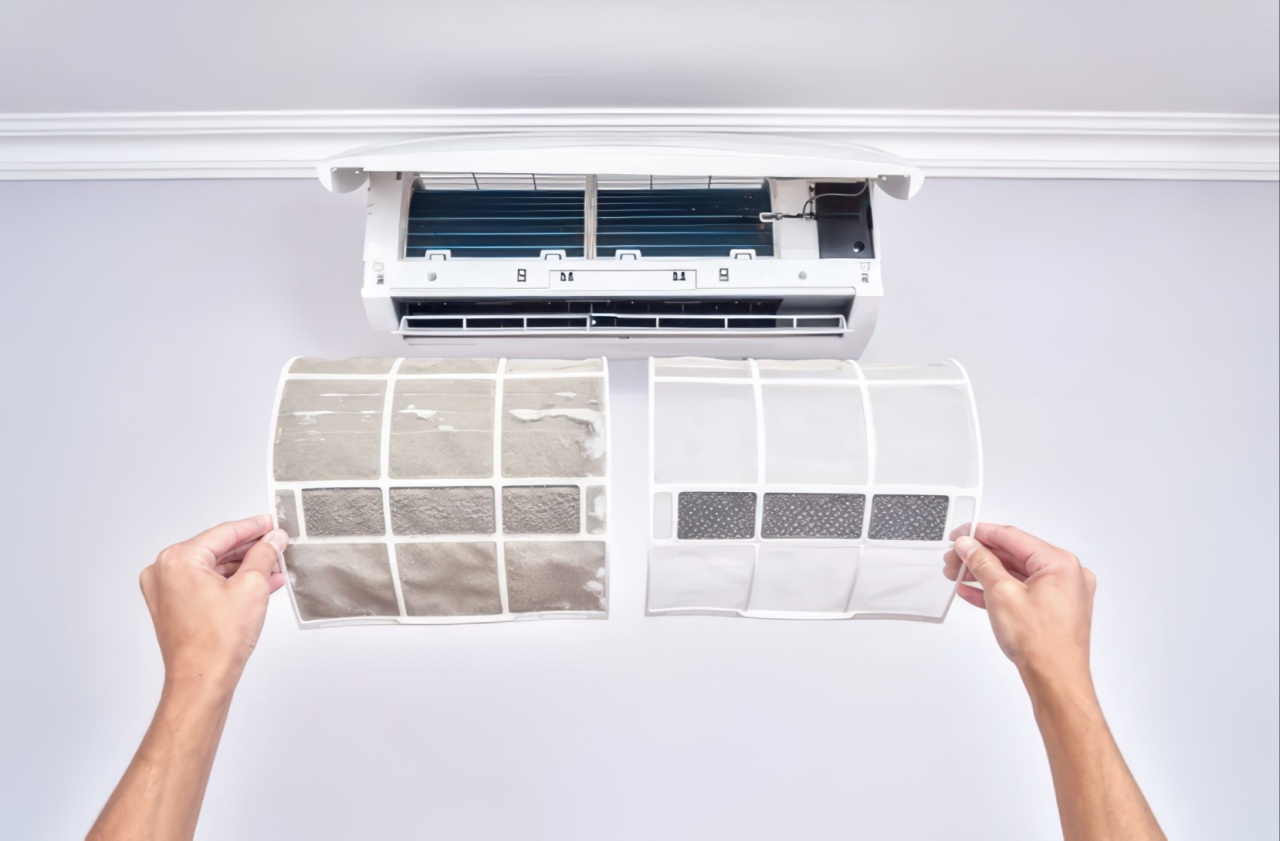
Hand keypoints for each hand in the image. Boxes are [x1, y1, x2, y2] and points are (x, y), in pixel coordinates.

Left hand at [138, 515, 287, 694]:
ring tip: (273, 567)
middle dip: (250, 549)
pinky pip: (206, 585)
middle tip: (275, 545)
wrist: (202, 680)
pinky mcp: (173, 607)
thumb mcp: (252, 587)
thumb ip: (264, 556)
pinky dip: (230, 583)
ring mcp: (166, 591)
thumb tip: (272, 541)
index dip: (253, 527)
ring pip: (213, 568)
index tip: (270, 524)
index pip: (223, 533)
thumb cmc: (216, 643)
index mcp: (177, 560)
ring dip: (244, 568)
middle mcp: (164, 573)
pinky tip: (258, 583)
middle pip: (217, 549)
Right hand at [943, 524, 1096, 682]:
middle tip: (954, 559)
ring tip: (958, 574)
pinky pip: (1022, 591)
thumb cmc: (1041, 644)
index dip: (981, 534)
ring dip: (985, 574)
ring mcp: (1062, 594)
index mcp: (1060, 564)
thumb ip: (983, 564)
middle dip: (980, 557)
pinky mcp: (1054, 610)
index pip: (1013, 537)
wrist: (1056, 681)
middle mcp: (1067, 575)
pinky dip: (998, 590)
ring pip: (1016, 574)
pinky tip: (974, 591)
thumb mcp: (1002, 594)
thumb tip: (969, 546)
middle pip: (1014, 555)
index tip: (960, 535)